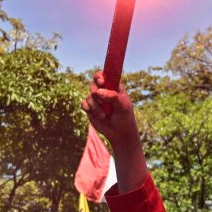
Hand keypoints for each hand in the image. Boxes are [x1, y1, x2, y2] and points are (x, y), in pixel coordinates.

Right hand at [82, 73, 147, 192]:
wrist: (121, 136)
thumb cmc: (127, 120)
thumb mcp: (124, 107)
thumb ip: (115, 96)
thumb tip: (102, 91)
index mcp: (116, 88)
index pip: (106, 76)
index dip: (101, 74)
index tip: (100, 76)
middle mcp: (105, 93)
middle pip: (93, 83)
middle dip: (96, 90)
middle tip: (101, 95)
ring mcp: (97, 102)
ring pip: (88, 96)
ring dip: (94, 104)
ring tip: (104, 113)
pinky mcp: (91, 112)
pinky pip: (84, 105)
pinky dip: (88, 110)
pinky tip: (95, 115)